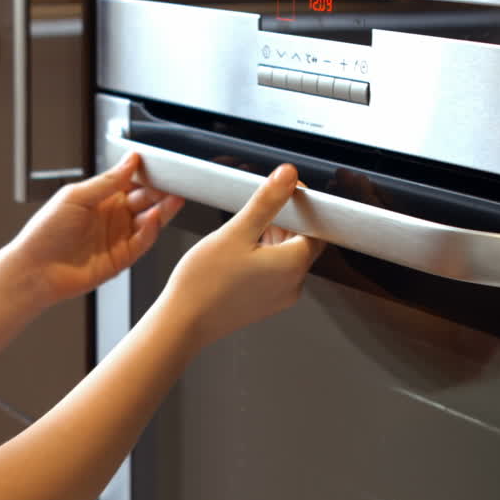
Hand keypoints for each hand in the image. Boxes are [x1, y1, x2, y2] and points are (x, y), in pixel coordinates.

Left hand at [10, 153, 183, 303]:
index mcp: (100, 198)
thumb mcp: (76, 197)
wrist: (35, 271)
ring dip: (162, 210)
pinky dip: (150, 231)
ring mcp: (117, 238)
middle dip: (160, 191)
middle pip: (144, 200)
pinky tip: (153, 219)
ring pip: (148, 221)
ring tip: (174, 198)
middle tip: (174, 182)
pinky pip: (142, 243)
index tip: (162, 166)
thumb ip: (108, 181)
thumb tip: (130, 160)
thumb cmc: (45, 233)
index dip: (146, 174)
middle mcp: (112, 217)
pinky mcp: (121, 259)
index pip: (131, 181)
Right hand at [160, 164, 324, 346]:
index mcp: (293, 264)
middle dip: (288, 218)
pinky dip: (266, 254)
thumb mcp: (236, 232)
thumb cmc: (204, 283)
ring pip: (288, 255)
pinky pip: (276, 272)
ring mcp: (280, 296)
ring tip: (247, 225)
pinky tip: (243, 247)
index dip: (304, 205)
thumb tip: (288, 176)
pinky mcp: (265, 302)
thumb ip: (267, 201)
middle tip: (264, 203)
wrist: (183, 322)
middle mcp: (293, 284)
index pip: (316, 226)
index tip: (287, 190)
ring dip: (275, 235)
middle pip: (304, 241)